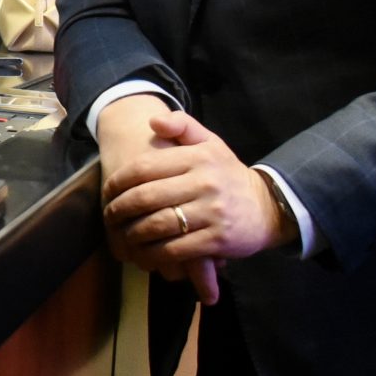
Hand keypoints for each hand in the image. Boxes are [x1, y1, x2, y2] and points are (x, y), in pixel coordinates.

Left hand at [101, 105, 291, 303]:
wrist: (267, 207)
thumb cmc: (227, 175)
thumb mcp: (210, 143)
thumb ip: (183, 125)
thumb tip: (153, 120)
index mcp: (198, 157)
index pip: (146, 167)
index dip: (119, 181)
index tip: (108, 191)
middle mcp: (205, 182)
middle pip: (147, 197)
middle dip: (120, 209)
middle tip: (109, 216)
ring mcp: (212, 212)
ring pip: (158, 225)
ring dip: (132, 234)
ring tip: (122, 236)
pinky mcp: (217, 240)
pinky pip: (175, 249)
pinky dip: (154, 254)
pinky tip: (143, 254)